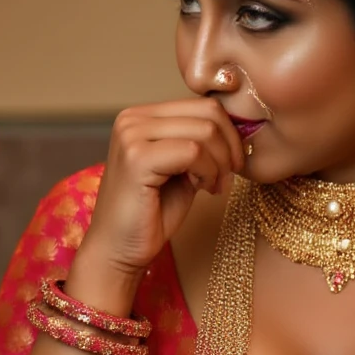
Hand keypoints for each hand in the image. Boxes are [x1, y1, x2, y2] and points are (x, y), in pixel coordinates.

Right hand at [79, 99, 245, 276]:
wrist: (118, 250)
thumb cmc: (151, 214)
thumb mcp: (181, 169)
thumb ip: (199, 143)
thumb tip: (236, 127)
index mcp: (141, 117)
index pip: (203, 104)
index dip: (229, 134)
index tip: (232, 165)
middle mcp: (132, 119)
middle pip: (208, 112)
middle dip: (229, 147)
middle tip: (227, 178)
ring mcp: (131, 135)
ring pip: (204, 131)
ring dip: (220, 163)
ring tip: (213, 187)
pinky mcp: (136, 157)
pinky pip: (193, 152)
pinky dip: (208, 172)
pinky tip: (202, 190)